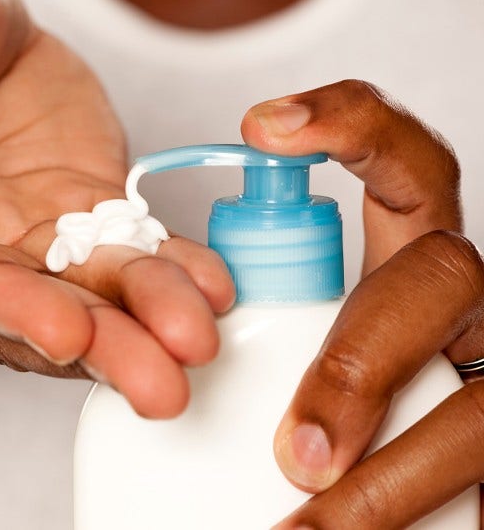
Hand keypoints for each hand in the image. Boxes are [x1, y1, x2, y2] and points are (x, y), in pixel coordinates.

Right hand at [0, 0, 233, 418]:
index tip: (66, 331)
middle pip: (18, 310)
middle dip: (94, 347)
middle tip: (161, 383)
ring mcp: (15, 236)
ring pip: (82, 293)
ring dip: (143, 323)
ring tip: (199, 336)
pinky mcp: (75, 219)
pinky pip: (124, 254)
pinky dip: (169, 273)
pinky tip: (210, 286)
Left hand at [242, 81, 479, 525]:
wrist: (394, 478)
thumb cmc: (323, 401)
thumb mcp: (290, 339)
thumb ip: (264, 320)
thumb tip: (165, 326)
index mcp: (408, 262)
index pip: (402, 169)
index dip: (351, 127)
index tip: (262, 127)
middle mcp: (460, 306)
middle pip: (442, 276)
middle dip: (361, 360)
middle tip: (294, 450)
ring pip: (473, 409)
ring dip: (387, 483)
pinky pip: (478, 479)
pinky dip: (406, 518)